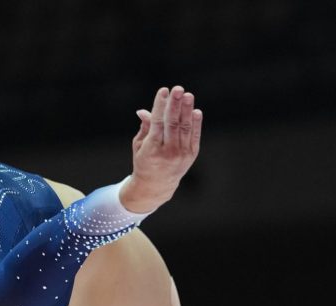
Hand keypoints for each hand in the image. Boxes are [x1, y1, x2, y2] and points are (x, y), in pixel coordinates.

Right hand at [120, 85, 202, 212]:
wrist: (156, 185)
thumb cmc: (144, 161)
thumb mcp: (139, 145)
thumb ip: (145, 127)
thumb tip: (143, 110)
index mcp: (152, 149)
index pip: (157, 123)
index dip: (160, 106)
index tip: (163, 91)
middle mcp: (168, 152)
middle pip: (173, 124)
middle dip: (175, 105)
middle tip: (178, 89)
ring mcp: (181, 154)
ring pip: (185, 128)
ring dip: (187, 110)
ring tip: (188, 95)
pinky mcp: (192, 154)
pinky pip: (194, 135)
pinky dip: (196, 123)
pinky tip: (195, 111)